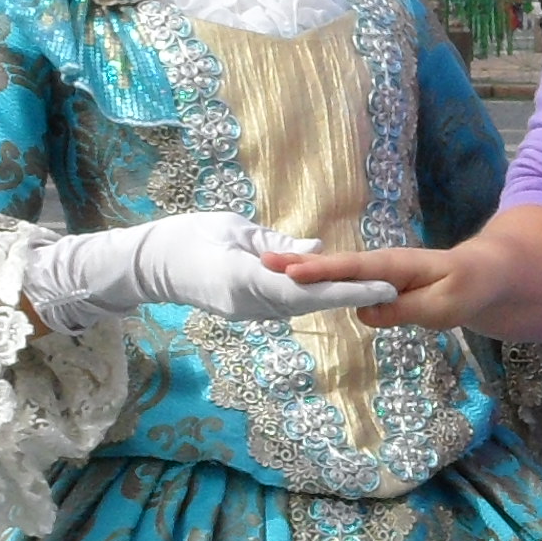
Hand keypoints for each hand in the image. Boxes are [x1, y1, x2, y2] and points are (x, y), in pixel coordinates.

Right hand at [25, 213, 403, 329]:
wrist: (150, 265)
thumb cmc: (187, 236)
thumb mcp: (235, 230)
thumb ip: (276, 244)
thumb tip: (317, 251)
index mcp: (246, 278)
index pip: (306, 287)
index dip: (345, 288)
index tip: (378, 285)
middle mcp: (250, 301)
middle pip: (310, 302)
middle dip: (350, 295)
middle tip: (391, 289)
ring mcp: (247, 310)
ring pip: (300, 306)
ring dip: (335, 299)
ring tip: (375, 290)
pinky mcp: (244, 310)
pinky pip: (285, 305)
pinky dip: (313, 298)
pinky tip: (337, 292)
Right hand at [266, 235, 503, 331]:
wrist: (483, 276)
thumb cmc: (467, 288)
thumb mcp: (444, 306)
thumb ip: (405, 310)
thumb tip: (364, 312)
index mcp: (395, 266)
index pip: (353, 269)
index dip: (323, 271)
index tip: (292, 271)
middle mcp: (381, 265)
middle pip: (336, 266)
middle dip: (301, 264)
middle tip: (263, 262)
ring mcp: (377, 274)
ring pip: (336, 273)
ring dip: (304, 271)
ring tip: (268, 269)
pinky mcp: (377, 285)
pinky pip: (344, 282)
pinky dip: (319, 280)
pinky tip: (294, 283)